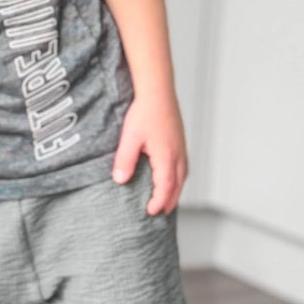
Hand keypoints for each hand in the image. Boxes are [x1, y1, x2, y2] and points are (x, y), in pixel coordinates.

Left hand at [112, 92, 186, 214]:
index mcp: (166, 156)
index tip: (151, 211)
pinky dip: (178, 177)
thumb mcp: (129, 138)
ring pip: (182, 175)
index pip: (165, 187)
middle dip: (169, 200)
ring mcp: (181, 146)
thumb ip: (125, 160)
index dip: (159, 201)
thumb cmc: (144, 112)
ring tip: (168, 199)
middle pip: (177, 184)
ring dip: (176, 190)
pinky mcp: (180, 140)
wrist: (157, 90)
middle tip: (161, 213)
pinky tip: (172, 176)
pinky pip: (183, 165)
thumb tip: (120, 180)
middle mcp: (177, 154)